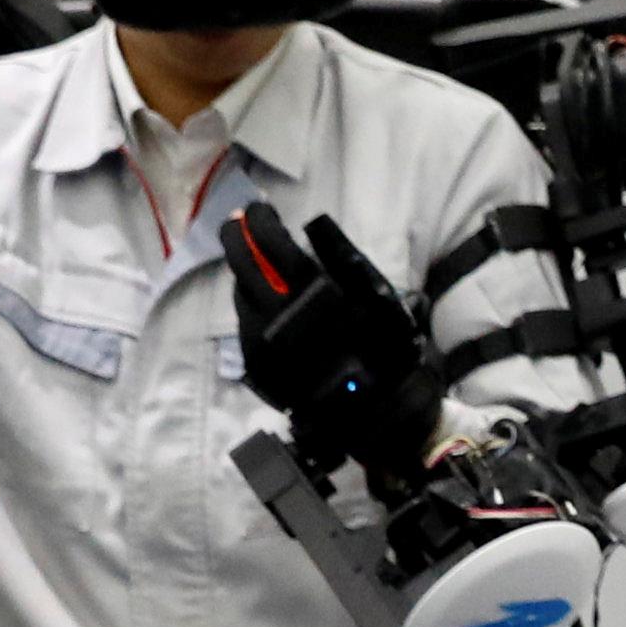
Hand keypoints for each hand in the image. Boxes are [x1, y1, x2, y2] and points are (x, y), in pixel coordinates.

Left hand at [224, 203, 447, 485]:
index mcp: (308, 293)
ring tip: (252, 259)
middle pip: (241, 262)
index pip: (269, 241)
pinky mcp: (256, 365)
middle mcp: (275, 315)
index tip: (258, 208)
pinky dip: (250, 304)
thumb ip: (344, 258)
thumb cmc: (390, 353)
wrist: (379, 418)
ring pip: (239, 292)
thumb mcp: (380, 299)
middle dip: (235, 235)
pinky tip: (262, 300)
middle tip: (237, 221)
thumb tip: (314, 225)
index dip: (259, 219)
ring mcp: (260, 342)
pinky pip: (244, 323)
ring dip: (243, 271)